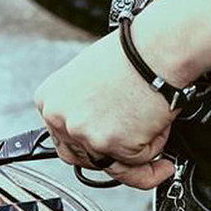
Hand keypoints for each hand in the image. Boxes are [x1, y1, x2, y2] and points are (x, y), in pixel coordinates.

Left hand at [34, 31, 178, 189]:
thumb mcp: (91, 76)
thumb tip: (98, 126)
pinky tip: (161, 129)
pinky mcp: (110, 143)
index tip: (107, 146)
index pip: (62, 138)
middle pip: (83, 157)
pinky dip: (153, 149)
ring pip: (110, 163)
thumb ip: (85, 106)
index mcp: (50, 99)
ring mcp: (83, 133)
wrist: (160, 47)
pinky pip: (135, 161)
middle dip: (110, 157)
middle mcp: (60, 118)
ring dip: (135, 159)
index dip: (89, 144)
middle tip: (134, 152)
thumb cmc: (135, 53)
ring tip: (156, 142)